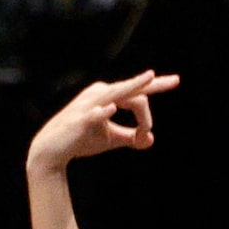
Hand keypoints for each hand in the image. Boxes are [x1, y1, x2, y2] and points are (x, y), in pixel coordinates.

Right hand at [27, 72, 179, 175]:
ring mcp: (89, 105)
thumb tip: (151, 139)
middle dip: (153, 94)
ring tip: (150, 77)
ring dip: (135, 88)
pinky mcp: (80, 119)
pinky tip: (110, 110)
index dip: (156, 91)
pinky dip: (103, 113)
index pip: (137, 89)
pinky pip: (94, 114)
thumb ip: (131, 136)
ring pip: (117, 94)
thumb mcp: (111, 138)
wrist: (52, 150)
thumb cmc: (82, 140)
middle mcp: (99, 94)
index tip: (167, 98)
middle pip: (133, 91)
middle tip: (176, 81)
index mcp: (108, 95)